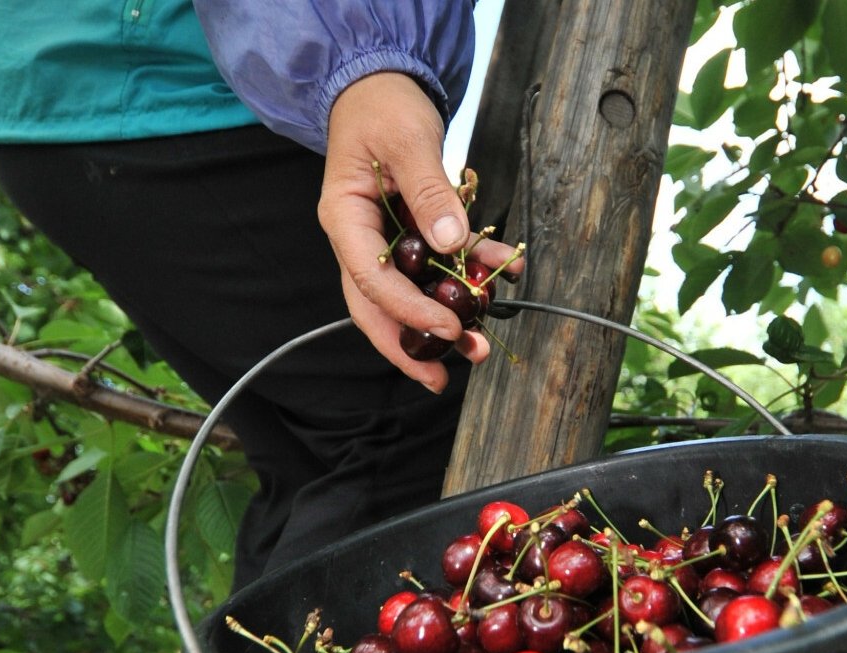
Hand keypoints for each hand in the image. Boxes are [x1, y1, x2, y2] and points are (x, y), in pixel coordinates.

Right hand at [319, 72, 523, 392]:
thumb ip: (428, 188)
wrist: (382, 83)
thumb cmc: (383, 106)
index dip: (406, 310)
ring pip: (408, 295)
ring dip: (442, 321)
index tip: (444, 328)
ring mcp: (385, 240)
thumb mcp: (407, 138)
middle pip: (378, 306)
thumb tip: (450, 236)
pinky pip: (439, 265)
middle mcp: (360, 238)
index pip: (369, 279)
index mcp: (345, 219)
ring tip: (480, 345)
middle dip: (411, 344)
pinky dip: (469, 275)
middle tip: (445, 375)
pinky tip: (501, 277)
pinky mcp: (412, 233)